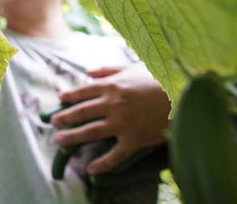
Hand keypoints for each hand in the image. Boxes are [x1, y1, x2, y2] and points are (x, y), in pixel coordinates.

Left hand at [50, 64, 170, 174]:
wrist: (183, 95)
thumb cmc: (158, 79)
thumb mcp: (132, 67)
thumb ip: (108, 70)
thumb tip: (88, 72)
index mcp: (112, 85)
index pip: (84, 91)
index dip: (70, 96)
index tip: (60, 100)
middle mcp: (112, 104)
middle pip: (82, 112)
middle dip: (65, 118)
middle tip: (53, 123)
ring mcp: (122, 123)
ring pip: (91, 132)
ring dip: (73, 137)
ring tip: (60, 140)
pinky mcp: (134, 139)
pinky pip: (115, 154)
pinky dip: (102, 163)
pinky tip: (90, 169)